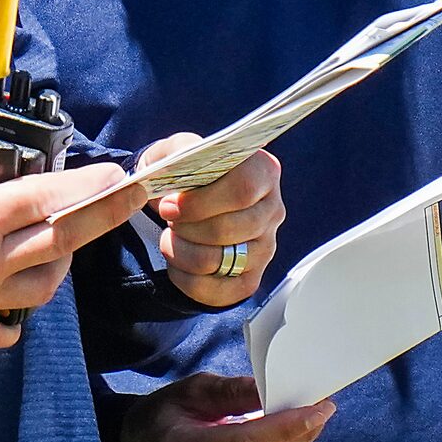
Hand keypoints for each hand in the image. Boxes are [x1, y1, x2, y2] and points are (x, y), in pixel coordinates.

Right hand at [0, 114, 146, 348]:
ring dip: (63, 260)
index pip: (46, 198)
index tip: (116, 173)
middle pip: (62, 240)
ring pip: (44, 287)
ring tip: (65, 239)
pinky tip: (16, 295)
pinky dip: (18, 314)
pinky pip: (5, 329)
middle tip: (131, 197)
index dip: (87, 185)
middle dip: (103, 216)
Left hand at [139, 134, 284, 309]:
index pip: (242, 189)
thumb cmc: (183, 175)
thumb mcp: (177, 151)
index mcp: (262, 171)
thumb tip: (182, 164)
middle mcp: (272, 210)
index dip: (201, 202)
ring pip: (218, 260)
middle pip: (229, 228)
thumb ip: (179, 151)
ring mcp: (265, 248)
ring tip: (171, 237)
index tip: (169, 205)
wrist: (180, 204)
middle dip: (187, 227)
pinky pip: (215, 291)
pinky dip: (184, 278)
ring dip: (181, 251)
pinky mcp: (251, 278)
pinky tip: (177, 261)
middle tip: (169, 220)